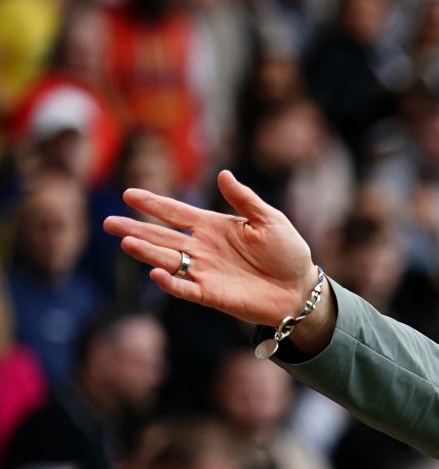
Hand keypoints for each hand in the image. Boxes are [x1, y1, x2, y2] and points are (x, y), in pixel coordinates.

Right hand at [104, 171, 320, 329]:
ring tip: (126, 243)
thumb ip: (244, 199)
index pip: (176, 213)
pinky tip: (156, 274)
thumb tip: (223, 174)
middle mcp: (203, 248)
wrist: (300, 288)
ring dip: (147, 253)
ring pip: (168, 261)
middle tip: (108, 223)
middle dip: (136, 229)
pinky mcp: (211, 295)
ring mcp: (205, 272)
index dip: (153, 204)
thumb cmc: (287, 252)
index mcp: (213, 226)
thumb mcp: (269, 220)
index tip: (128, 195)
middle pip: (162, 237)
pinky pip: (185, 289)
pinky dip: (171, 283)